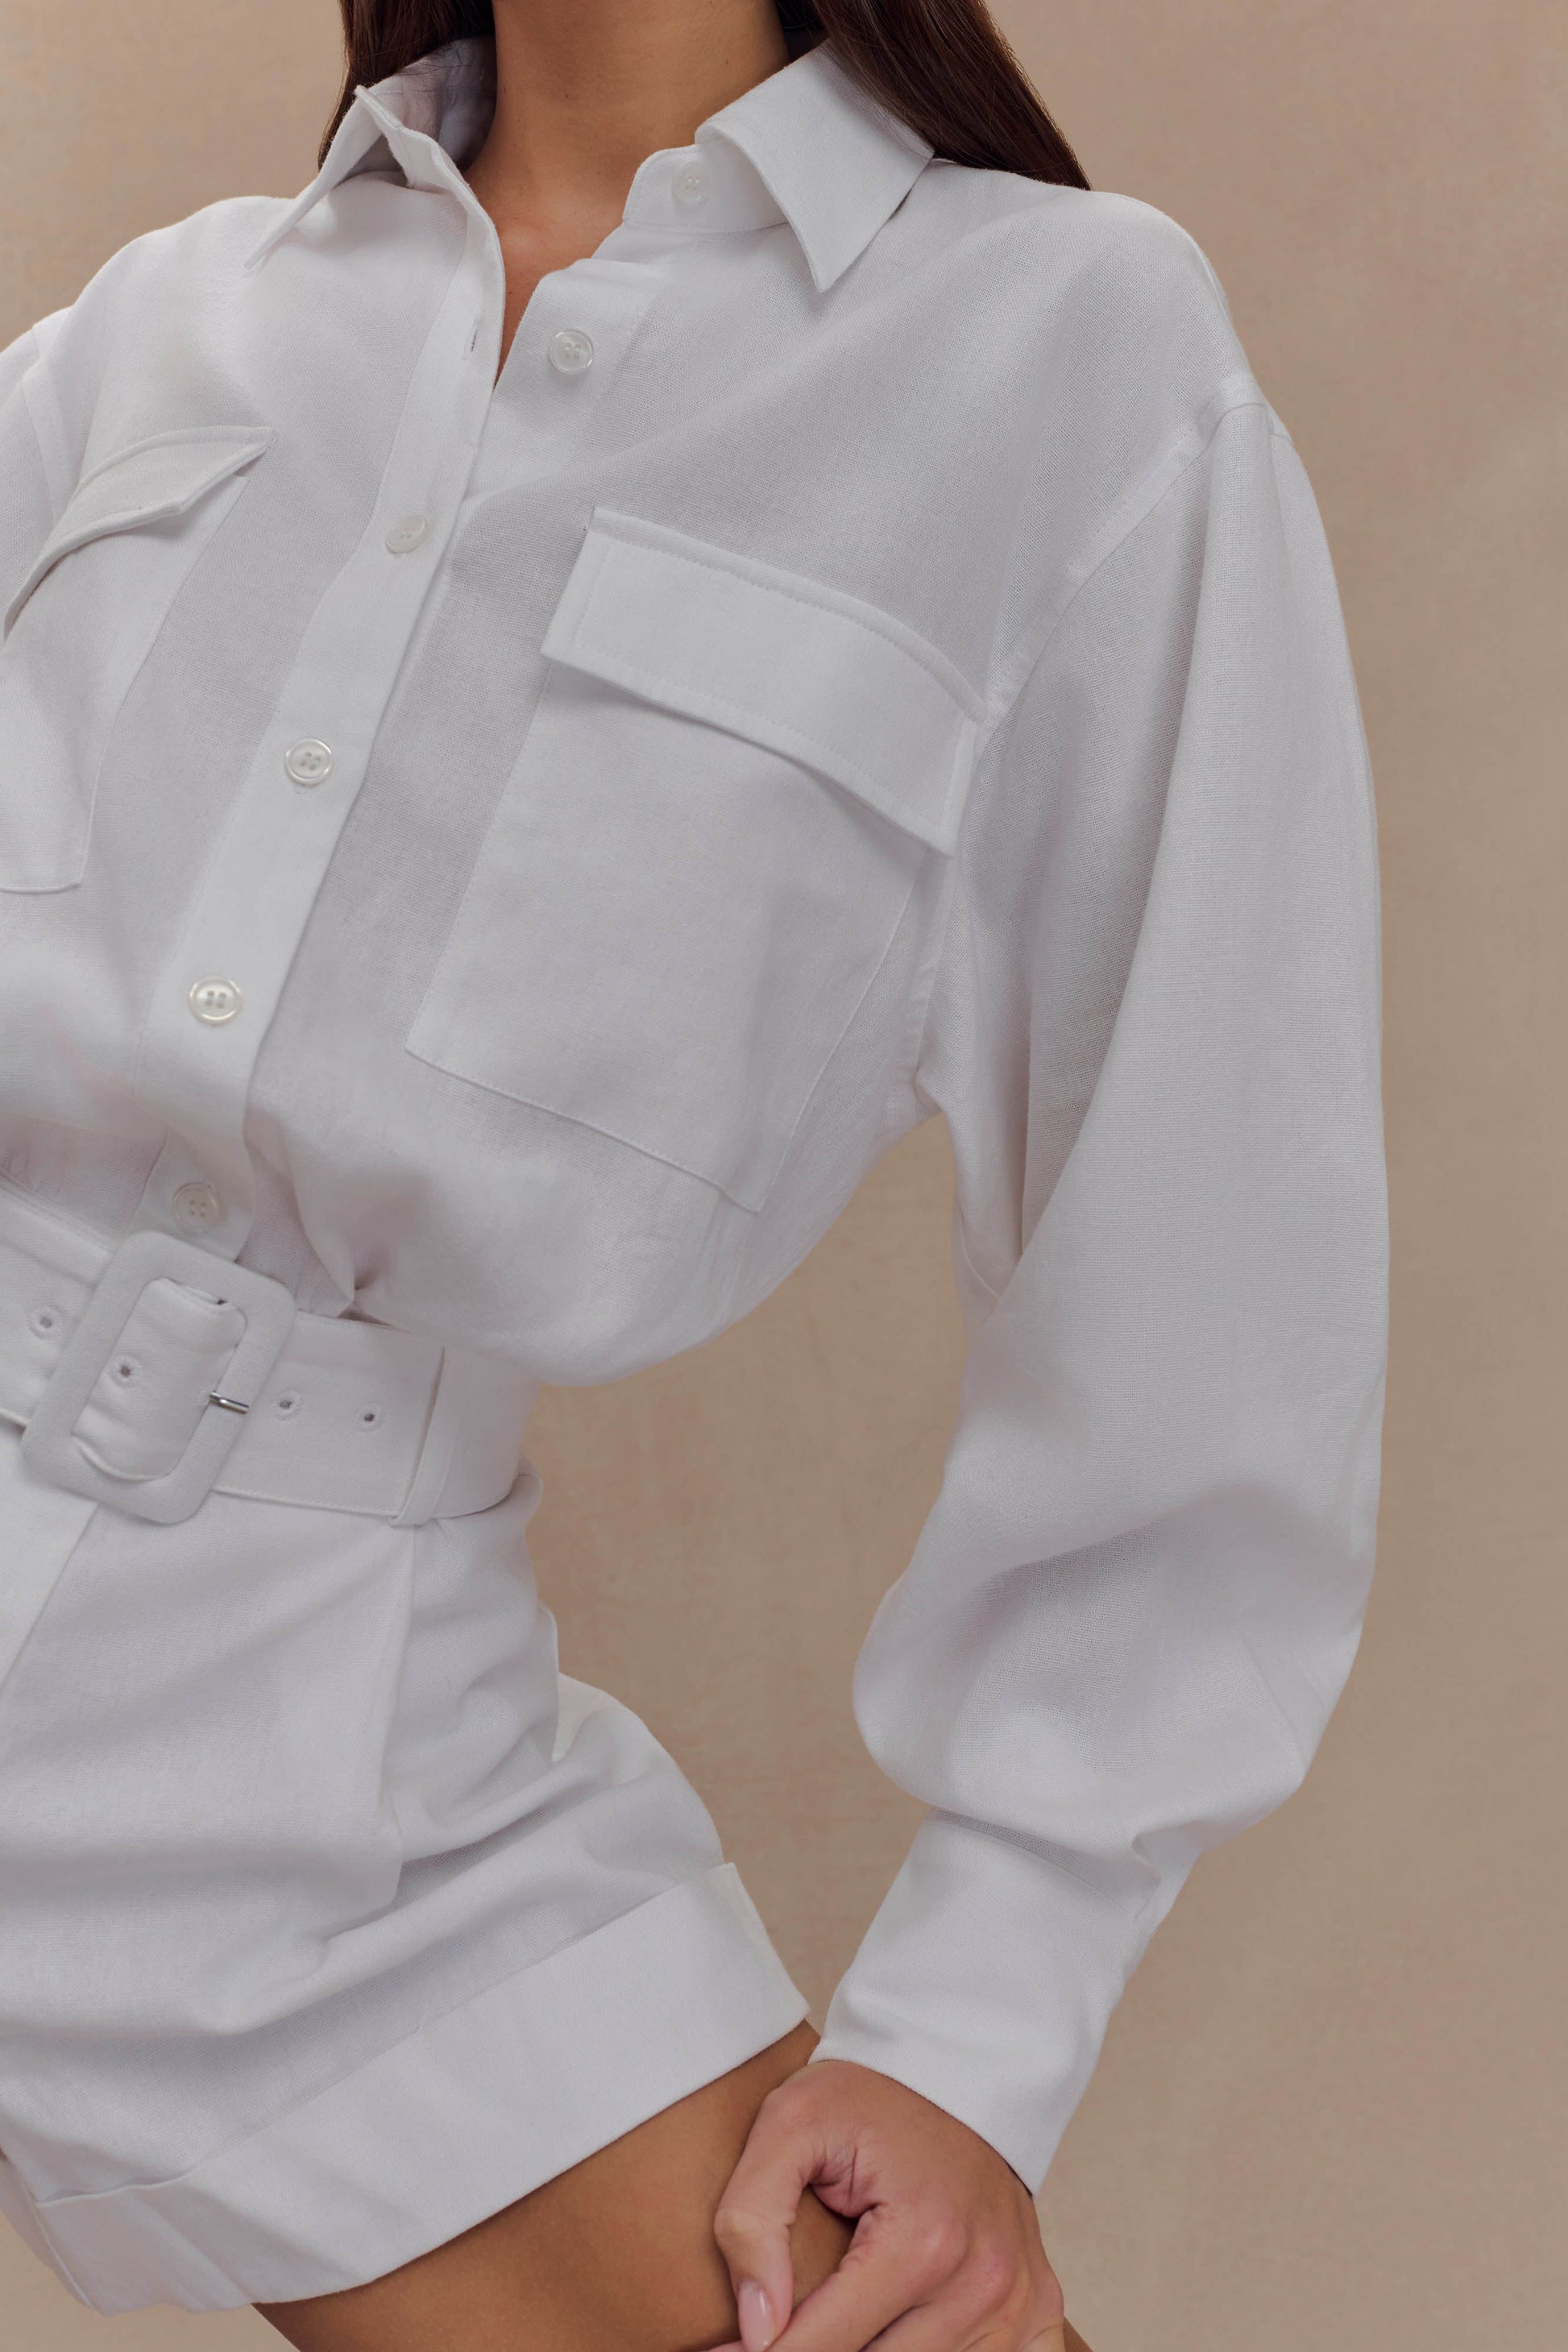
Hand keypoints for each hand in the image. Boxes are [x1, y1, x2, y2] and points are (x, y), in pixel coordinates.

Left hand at [710, 2057, 1068, 2350]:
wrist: (957, 2066)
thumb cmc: (870, 2095)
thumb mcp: (790, 2122)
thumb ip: (752, 2218)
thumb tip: (756, 2325)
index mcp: (923, 2242)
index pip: (823, 2347)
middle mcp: (981, 2284)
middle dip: (818, 2349)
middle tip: (775, 2327)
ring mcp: (1018, 2303)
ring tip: (831, 2320)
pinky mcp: (1037, 2310)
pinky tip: (901, 2333)